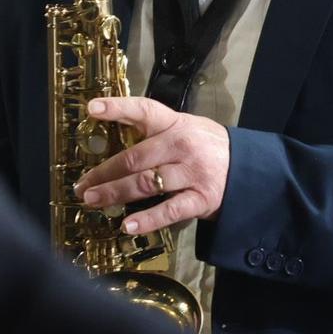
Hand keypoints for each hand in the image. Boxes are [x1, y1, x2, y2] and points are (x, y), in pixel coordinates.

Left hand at [73, 96, 229, 234]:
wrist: (250, 170)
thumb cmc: (210, 148)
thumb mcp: (188, 129)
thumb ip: (157, 132)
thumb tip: (116, 136)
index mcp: (176, 124)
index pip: (144, 110)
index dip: (118, 108)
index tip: (92, 108)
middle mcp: (182, 146)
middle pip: (135, 157)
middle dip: (103, 172)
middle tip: (82, 185)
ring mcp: (191, 173)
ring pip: (145, 183)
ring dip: (115, 193)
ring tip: (93, 201)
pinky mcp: (200, 199)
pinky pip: (169, 210)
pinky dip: (147, 220)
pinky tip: (128, 225)